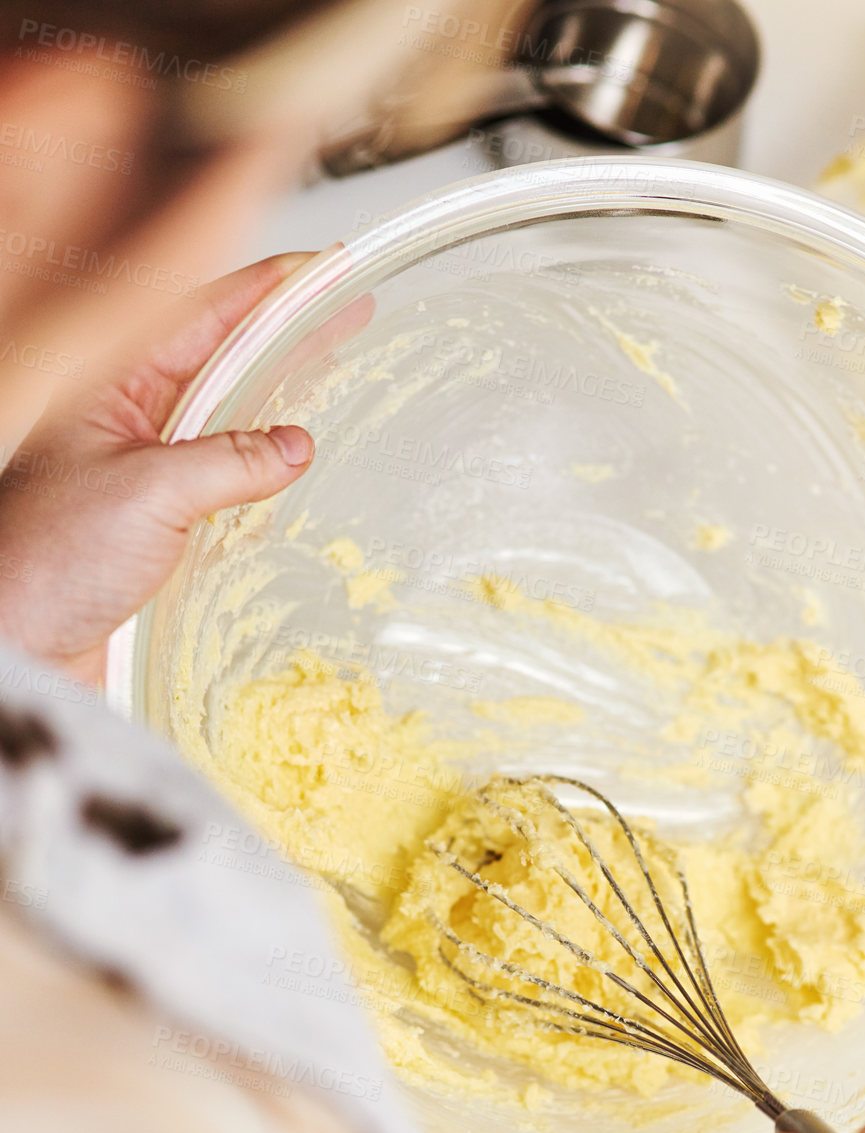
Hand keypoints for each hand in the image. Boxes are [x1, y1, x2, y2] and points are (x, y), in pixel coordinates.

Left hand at [0, 253, 320, 685]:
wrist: (20, 647)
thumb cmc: (48, 562)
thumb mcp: (148, 494)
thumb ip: (230, 461)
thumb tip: (296, 444)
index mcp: (109, 389)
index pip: (200, 316)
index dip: (266, 290)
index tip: (324, 270)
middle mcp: (128, 424)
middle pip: (220, 362)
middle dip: (285, 337)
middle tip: (349, 314)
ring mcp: (144, 477)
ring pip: (226, 423)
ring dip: (279, 403)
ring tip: (335, 378)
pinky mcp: (158, 530)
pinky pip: (223, 488)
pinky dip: (264, 477)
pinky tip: (296, 473)